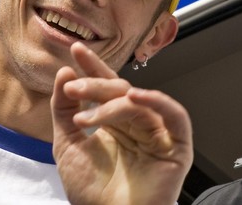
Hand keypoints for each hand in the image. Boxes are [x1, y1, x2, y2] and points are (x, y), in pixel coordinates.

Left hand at [51, 42, 192, 204]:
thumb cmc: (93, 193)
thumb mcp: (68, 145)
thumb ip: (65, 110)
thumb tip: (66, 74)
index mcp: (117, 123)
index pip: (106, 88)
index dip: (92, 68)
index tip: (75, 51)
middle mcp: (138, 124)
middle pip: (121, 92)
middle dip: (96, 85)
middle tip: (73, 86)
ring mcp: (158, 133)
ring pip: (141, 103)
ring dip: (114, 101)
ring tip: (89, 112)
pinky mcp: (177, 145)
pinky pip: (174, 116)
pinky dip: (158, 102)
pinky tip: (135, 96)